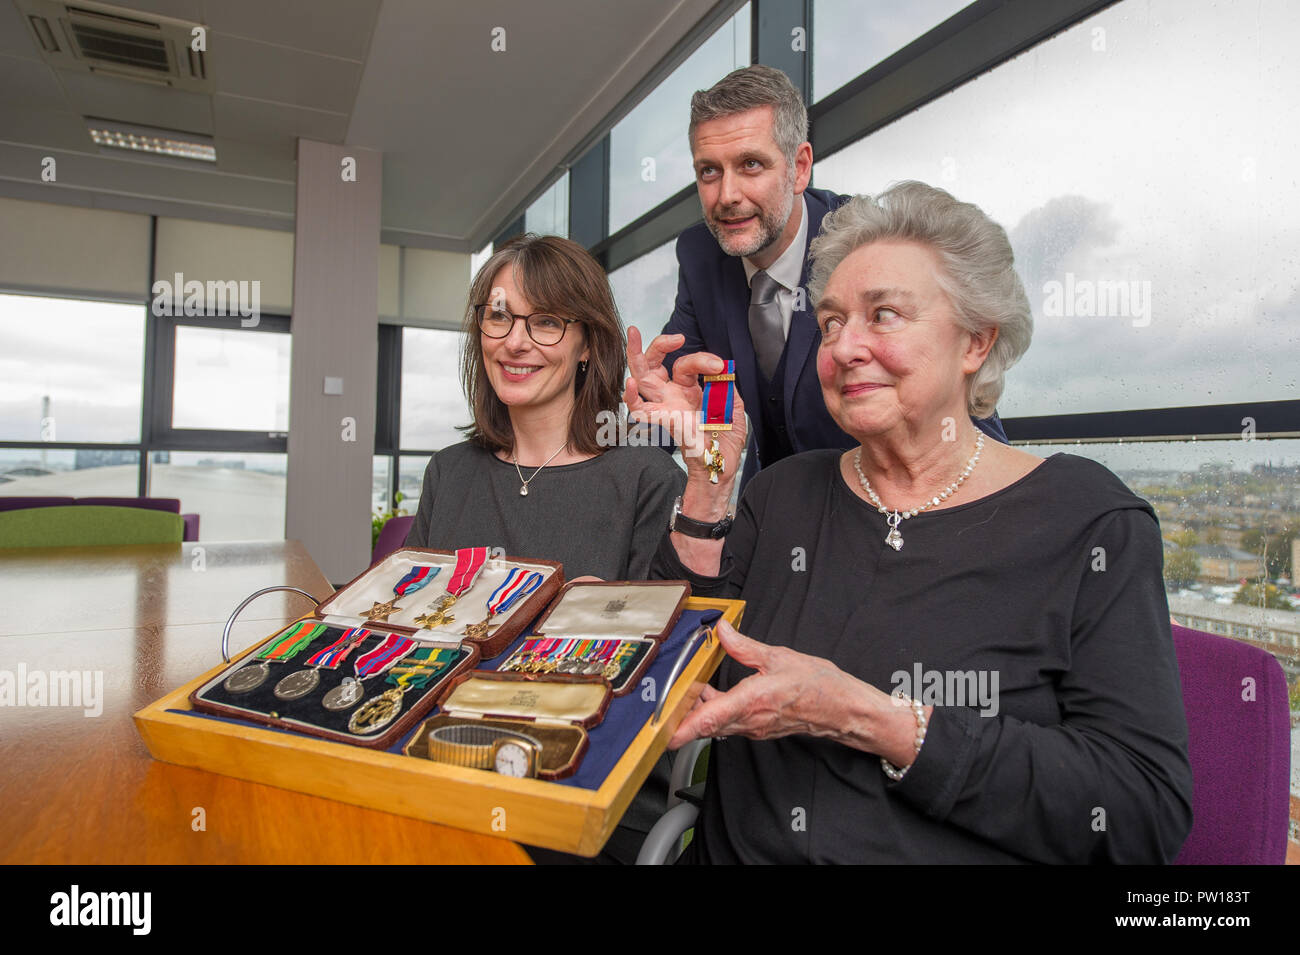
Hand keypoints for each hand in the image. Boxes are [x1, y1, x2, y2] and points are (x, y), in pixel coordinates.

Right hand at [623, 333, 746, 483]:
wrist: (722, 465)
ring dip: (635, 355)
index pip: (687, 364)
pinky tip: (630, 385)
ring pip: (643, 377)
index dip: (701, 359)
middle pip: (656, 363)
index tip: (718, 366)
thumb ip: (727, 387)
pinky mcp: (665, 421)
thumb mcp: (733, 407)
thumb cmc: (725, 439)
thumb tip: (723, 370)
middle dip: (658, 344)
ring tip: (633, 335)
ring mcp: (667, 406)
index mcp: (690, 389)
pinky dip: (633, 397)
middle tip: (673, 337)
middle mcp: (674, 395)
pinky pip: (642, 410)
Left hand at [668, 620, 916, 765]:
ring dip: (699, 710)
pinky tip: (712, 693)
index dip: (682, 728)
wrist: (843, 708)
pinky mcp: (758, 728)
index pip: (708, 720)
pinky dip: (715, 710)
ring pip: (715, 724)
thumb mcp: (778, 656)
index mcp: (751, 702)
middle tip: (664, 697)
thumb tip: (723, 631)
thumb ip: (744, 646)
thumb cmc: (818, 685)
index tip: (662, 732)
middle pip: (704, 724)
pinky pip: (728, 722)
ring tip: (688, 688)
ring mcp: (753, 727)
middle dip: (682, 713)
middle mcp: (749, 721)